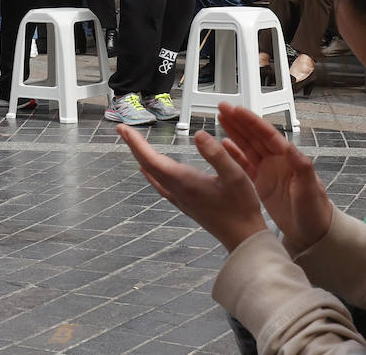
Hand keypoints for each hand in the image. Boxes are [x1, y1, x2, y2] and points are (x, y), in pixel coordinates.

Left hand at [117, 124, 267, 252]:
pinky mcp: (184, 203)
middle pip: (147, 165)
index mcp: (184, 181)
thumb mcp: (236, 176)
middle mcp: (177, 190)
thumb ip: (217, 154)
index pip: (151, 159)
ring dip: (141, 157)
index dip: (136, 143)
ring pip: (152, 174)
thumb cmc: (241, 208)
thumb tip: (199, 134)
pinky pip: (159, 185)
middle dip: (133, 145)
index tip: (124, 129)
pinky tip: (147, 172)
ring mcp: (179, 198)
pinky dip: (150, 173)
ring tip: (133, 143)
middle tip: (122, 130)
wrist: (243, 237)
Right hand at [218, 103, 332, 253]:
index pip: (267, 135)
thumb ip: (302, 168)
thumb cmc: (315, 211)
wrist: (313, 232)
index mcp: (289, 159)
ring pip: (248, 146)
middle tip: (222, 107)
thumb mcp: (310, 190)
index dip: (251, 122)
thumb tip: (291, 148)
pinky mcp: (262, 182)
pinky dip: (235, 153)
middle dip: (239, 121)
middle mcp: (278, 161)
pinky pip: (245, 163)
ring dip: (235, 132)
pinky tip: (225, 144)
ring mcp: (269, 171)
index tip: (237, 110)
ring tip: (221, 118)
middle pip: (255, 136)